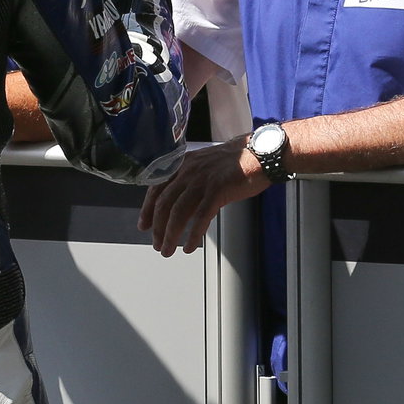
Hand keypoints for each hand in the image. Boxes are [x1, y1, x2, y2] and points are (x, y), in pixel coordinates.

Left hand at [138, 135, 266, 255]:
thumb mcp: (204, 166)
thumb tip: (180, 204)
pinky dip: (192, 235)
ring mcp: (201, 181)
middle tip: (156, 244)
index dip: (147, 209)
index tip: (144, 225)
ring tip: (168, 250)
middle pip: (164, 204)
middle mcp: (187, 171)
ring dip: (170, 235)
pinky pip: (200, 217)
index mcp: (182, 165)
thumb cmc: (235, 161)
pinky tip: (189, 246)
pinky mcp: (217, 190)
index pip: (156, 188)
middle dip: (157, 227)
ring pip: (178, 213)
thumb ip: (190, 181)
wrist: (259, 153)